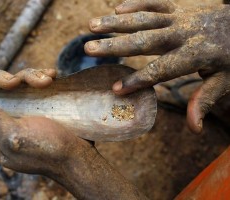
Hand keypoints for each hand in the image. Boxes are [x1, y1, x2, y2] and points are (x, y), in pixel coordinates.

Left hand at [0, 68, 146, 199]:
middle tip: (13, 82)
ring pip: (11, 83)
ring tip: (45, 80)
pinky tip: (51, 77)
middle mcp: (2, 121)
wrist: (77, 154)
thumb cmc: (47, 150)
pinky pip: (31, 83)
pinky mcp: (38, 103)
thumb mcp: (14, 137)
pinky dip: (39, 76)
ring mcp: (21, 111)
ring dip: (27, 76)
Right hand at [85, 0, 229, 133]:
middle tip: (89, 49)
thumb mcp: (225, 81)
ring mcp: (179, 17)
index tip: (116, 90)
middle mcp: (182, 33)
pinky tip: (115, 9)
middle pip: (143, 40)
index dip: (137, 80)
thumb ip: (205, 100)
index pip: (160, 70)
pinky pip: (153, 2)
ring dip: (115, 23)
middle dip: (114, 46)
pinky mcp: (178, 6)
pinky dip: (134, 4)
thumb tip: (194, 128)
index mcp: (194, 54)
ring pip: (142, 19)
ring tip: (91, 27)